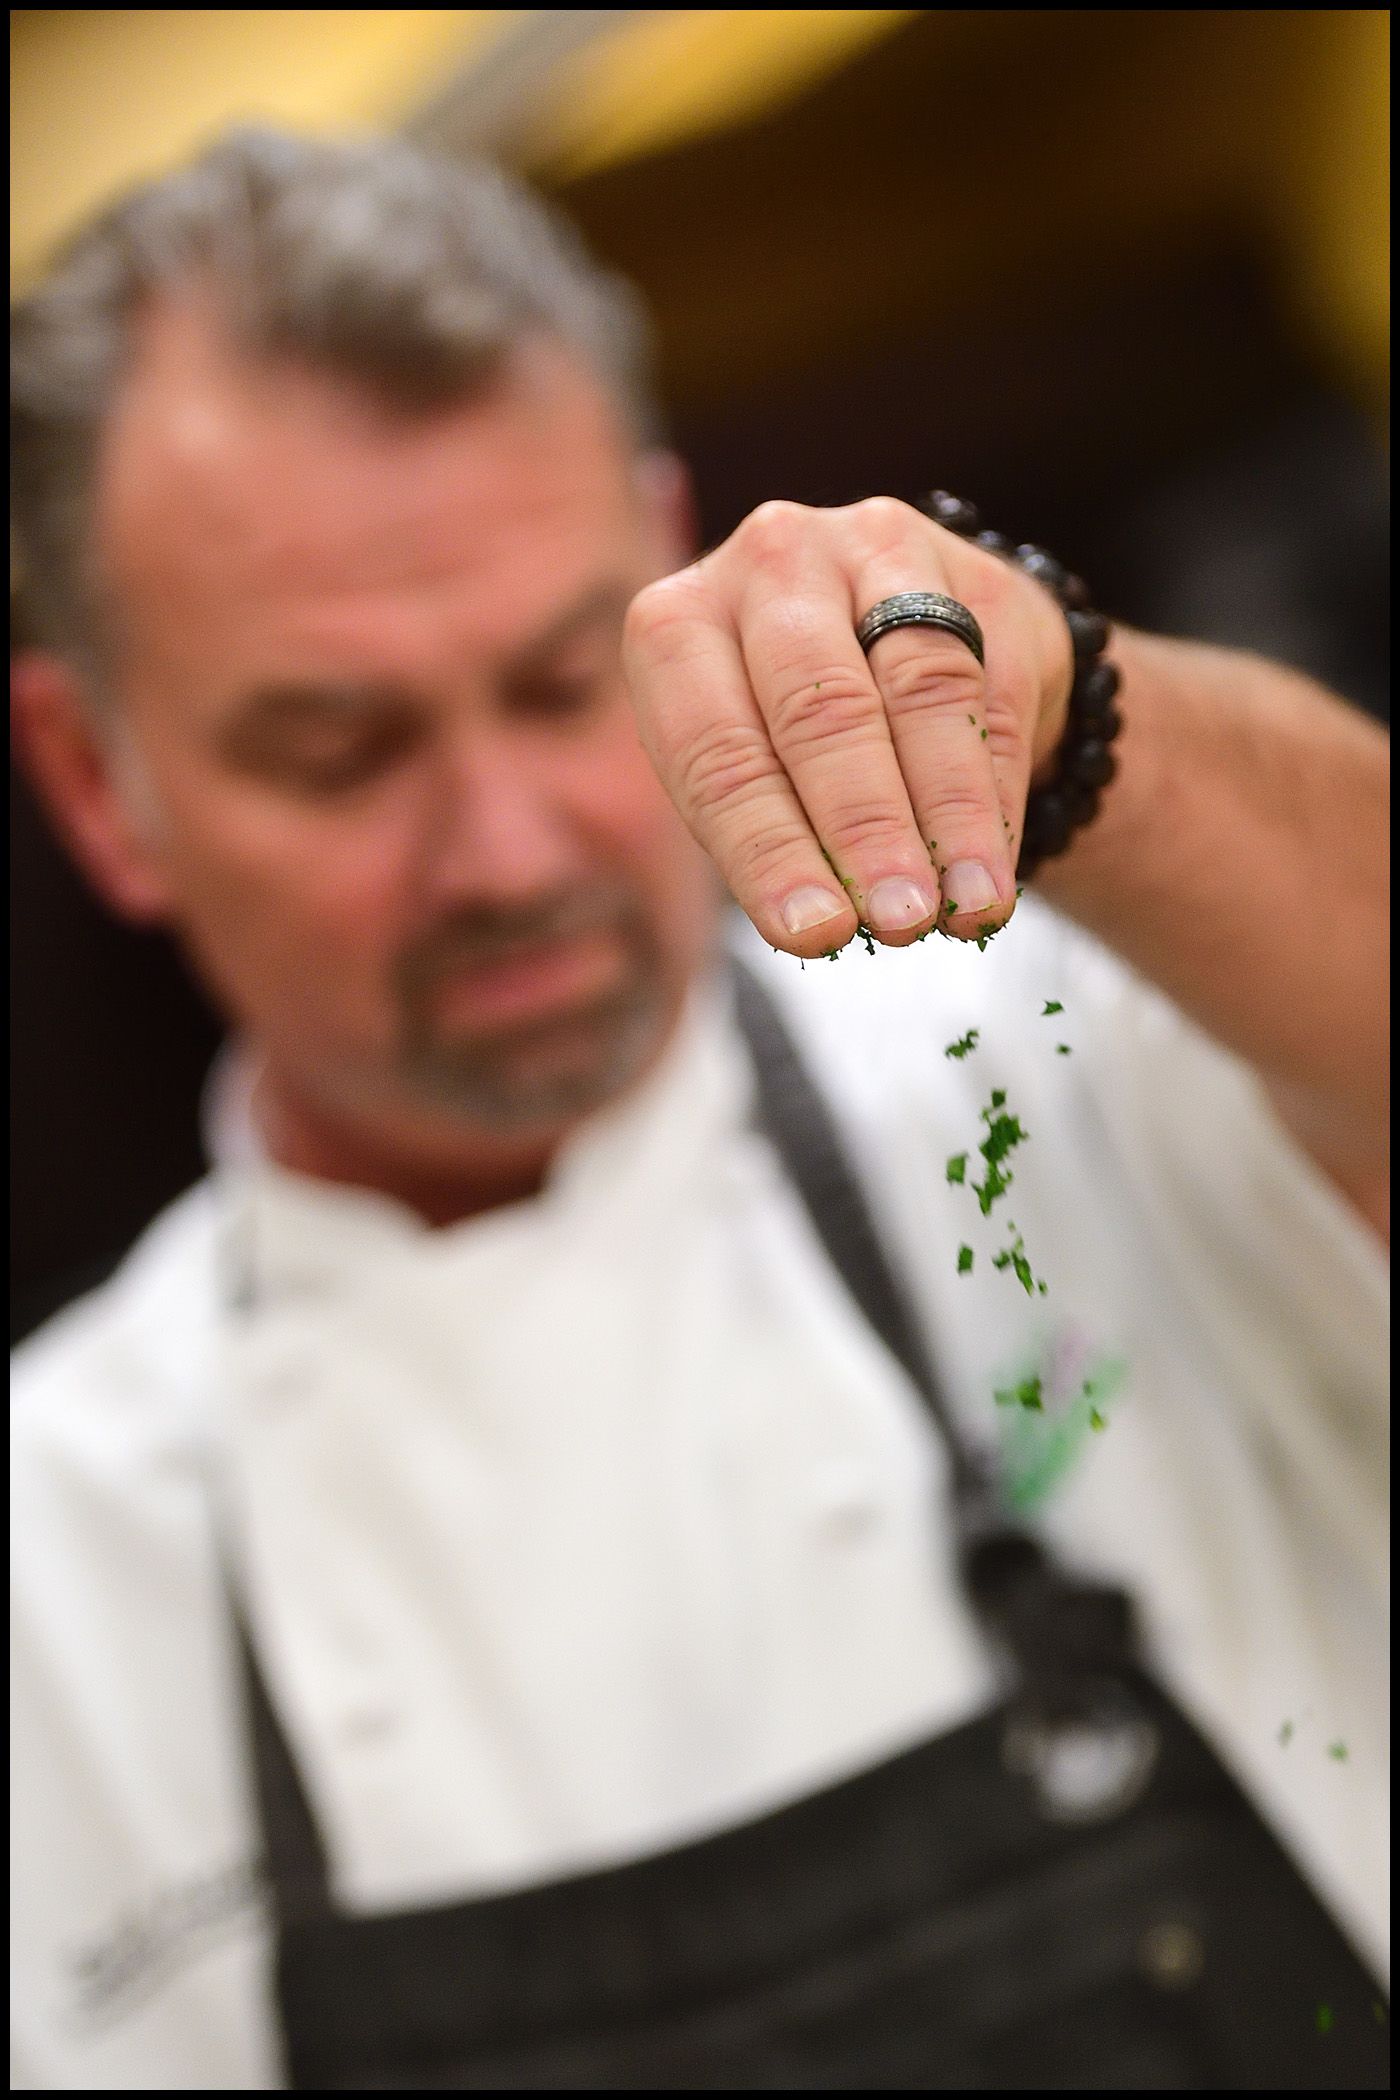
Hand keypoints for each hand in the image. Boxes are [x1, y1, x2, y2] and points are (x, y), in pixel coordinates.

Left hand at [623, 496, 1074, 954]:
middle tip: (896, 921)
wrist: (902, 652)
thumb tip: (821, 924)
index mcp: (677, 623)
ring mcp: (875, 550)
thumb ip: (771, 835)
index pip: (718, 751)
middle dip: (862, 829)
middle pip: (820, 708)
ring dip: (944, 815)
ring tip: (960, 908)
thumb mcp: (750, 778)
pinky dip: (992, 796)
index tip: (812, 933)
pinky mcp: (974, 577)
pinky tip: (992, 870)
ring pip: (919, 690)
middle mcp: (769, 562)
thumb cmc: (791, 739)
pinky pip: (990, 694)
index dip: (768, 850)